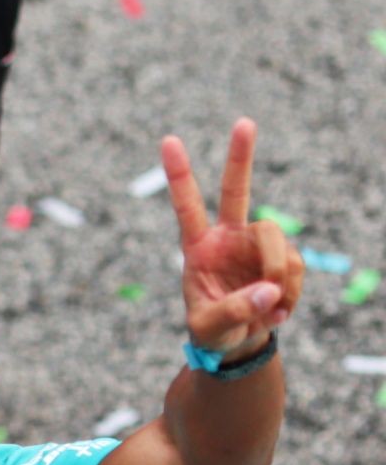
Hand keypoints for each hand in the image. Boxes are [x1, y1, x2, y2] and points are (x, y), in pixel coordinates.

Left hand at [162, 118, 304, 362]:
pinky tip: (278, 311)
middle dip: (240, 157)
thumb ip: (234, 311)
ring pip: (278, 242)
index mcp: (197, 248)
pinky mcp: (282, 259)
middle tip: (243, 122)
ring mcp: (256, 246)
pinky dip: (291, 292)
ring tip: (271, 309)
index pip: (187, 207)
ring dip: (279, 276)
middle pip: (237, 191)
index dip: (179, 175)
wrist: (238, 343)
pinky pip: (295, 268)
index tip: (169, 140)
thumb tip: (269, 289)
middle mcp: (228, 238)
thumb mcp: (209, 328)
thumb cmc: (212, 332)